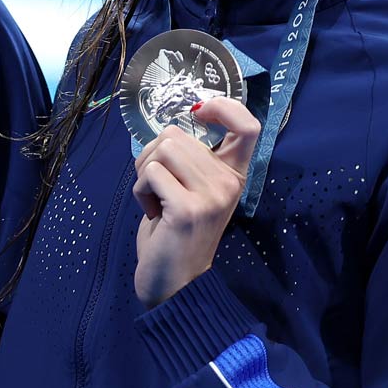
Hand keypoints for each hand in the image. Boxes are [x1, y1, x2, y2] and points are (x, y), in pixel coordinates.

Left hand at [131, 95, 261, 306]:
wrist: (175, 281)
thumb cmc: (174, 230)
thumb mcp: (192, 189)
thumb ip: (191, 159)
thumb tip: (173, 124)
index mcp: (234, 174)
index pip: (248, 126)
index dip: (224, 106)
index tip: (199, 110)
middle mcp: (230, 183)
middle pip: (176, 134)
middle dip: (151, 155)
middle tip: (157, 186)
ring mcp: (212, 196)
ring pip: (161, 149)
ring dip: (144, 174)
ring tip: (156, 200)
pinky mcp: (189, 209)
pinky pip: (150, 173)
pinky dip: (140, 190)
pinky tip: (153, 213)